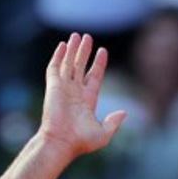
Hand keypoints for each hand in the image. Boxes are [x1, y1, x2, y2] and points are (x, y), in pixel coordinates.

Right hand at [38, 33, 125, 158]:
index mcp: (88, 100)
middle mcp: (75, 92)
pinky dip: (58, 56)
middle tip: (87, 37)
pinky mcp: (53, 87)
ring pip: (68, 64)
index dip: (98, 63)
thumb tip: (124, 112)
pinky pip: (55, 68)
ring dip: (72, 49)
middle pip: (80, 66)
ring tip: (77, 35)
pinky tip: (63, 45)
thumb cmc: (81, 142)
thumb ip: (114, 123)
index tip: (103, 51)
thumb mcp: (103, 134)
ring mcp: (63, 88)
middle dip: (84, 52)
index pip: (94, 76)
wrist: (61, 142)